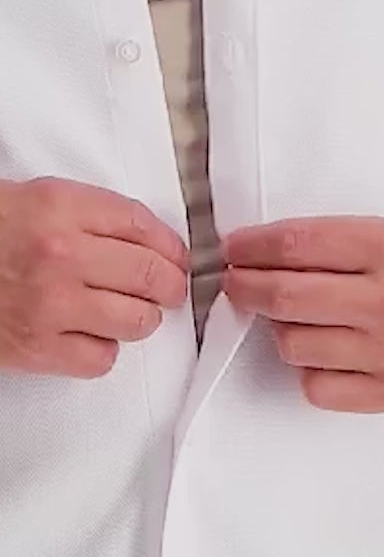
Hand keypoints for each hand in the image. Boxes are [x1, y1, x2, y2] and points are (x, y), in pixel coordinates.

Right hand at [0, 176, 190, 379]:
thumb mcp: (36, 199)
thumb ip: (93, 214)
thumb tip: (153, 241)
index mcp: (60, 207)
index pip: (144, 227)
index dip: (170, 247)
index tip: (174, 257)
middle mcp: (61, 255)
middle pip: (151, 276)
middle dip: (168, 286)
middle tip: (165, 290)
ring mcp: (50, 305)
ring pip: (137, 322)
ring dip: (140, 319)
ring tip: (125, 312)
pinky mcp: (37, 348)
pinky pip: (101, 358)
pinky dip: (102, 350)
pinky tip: (87, 334)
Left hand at [221, 215, 383, 411]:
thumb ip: (337, 245)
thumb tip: (263, 257)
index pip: (293, 246)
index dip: (250, 248)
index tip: (234, 250)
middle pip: (282, 298)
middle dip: (244, 288)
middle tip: (236, 284)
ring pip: (293, 345)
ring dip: (279, 329)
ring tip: (292, 319)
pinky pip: (318, 388)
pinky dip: (309, 370)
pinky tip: (323, 353)